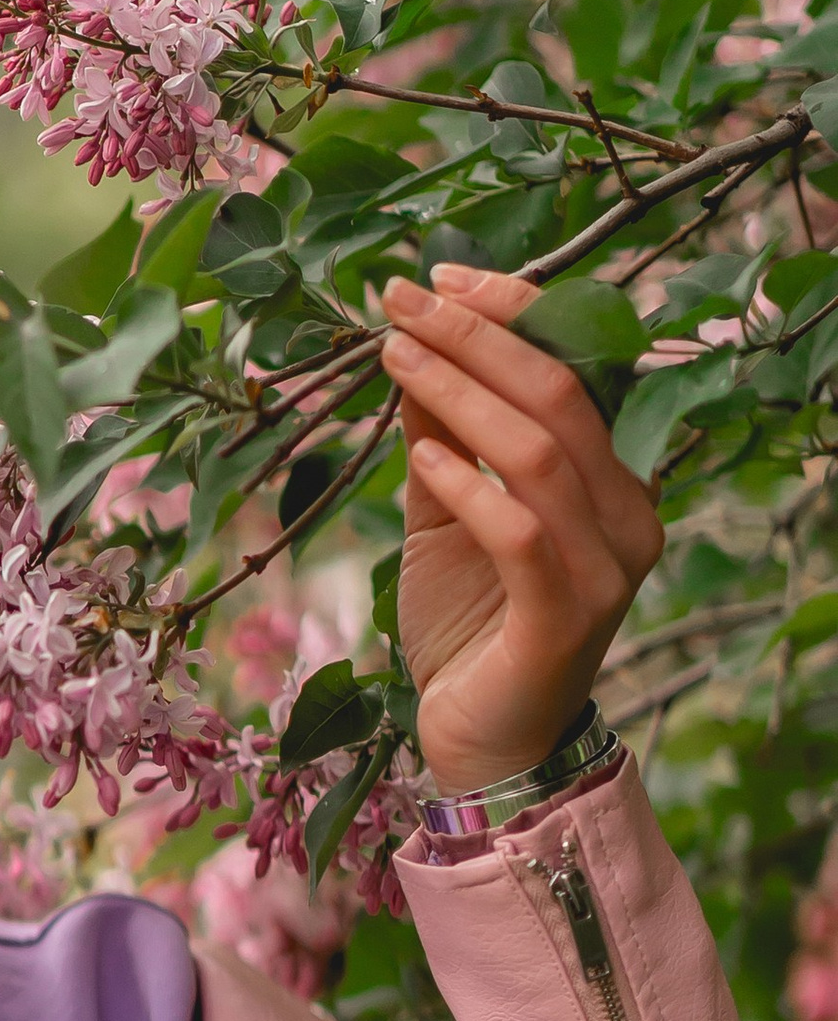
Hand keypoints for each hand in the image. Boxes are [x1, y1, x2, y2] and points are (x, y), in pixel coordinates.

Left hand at [380, 262, 661, 796]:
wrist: (482, 744)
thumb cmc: (468, 626)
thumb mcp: (442, 515)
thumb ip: (439, 439)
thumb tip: (410, 348)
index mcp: (611, 484)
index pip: (576, 370)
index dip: (511, 312)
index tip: (436, 276)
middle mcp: (628, 517)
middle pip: (559, 395)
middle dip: (473, 335)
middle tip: (397, 298)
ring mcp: (606, 571)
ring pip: (539, 452)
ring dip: (458, 391)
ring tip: (392, 354)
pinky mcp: (566, 619)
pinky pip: (518, 532)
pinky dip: (465, 482)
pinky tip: (415, 450)